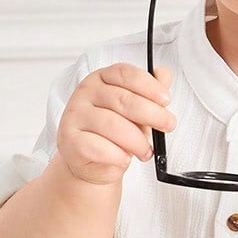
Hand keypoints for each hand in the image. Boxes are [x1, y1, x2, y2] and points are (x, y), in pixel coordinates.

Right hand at [57, 62, 176, 185]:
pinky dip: (117, 155)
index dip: (149, 85)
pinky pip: (97, 147)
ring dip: (137, 141)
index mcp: (101, 79)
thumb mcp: (135, 111)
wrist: (92, 163)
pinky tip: (125, 158)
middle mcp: (86, 92)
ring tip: (146, 151)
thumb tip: (164, 74)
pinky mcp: (70, 140)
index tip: (166, 100)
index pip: (125, 74)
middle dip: (152, 114)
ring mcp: (75, 115)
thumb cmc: (114, 134)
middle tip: (168, 126)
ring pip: (112, 125)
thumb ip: (150, 92)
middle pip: (123, 99)